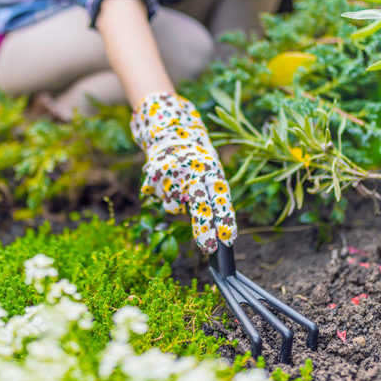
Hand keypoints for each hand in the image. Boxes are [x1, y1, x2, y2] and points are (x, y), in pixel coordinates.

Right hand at [130, 92, 236, 252]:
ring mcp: (171, 173)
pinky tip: (166, 181)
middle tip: (208, 248)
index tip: (228, 241)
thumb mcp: (211, 172)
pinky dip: (162, 195)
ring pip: (174, 208)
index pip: (222, 199)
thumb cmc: (198, 162)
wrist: (171, 132)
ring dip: (177, 205)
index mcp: (213, 170)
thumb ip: (212, 198)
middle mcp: (193, 171)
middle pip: (199, 205)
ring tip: (180, 185)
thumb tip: (217, 237)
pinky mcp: (152, 175)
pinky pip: (158, 199)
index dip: (226, 220)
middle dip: (204, 229)